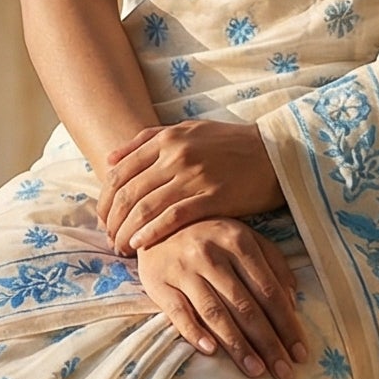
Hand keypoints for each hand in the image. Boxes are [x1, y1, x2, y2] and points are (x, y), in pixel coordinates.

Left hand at [99, 121, 283, 254]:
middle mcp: (175, 154)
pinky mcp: (213, 196)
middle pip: (128, 192)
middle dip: (112, 220)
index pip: (120, 171)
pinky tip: (141, 245)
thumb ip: (148, 140)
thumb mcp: (188, 130)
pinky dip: (152, 232)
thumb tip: (110, 158)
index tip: (103, 219)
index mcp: (167, 138)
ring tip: (121, 249)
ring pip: (146, 207)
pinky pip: (174, 217)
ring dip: (127, 231)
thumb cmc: (230, 143)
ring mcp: (194, 175)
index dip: (105, 199)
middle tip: (109, 240)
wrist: (276, 151)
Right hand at [137, 219, 307, 378]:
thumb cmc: (209, 236)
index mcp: (239, 242)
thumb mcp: (244, 238)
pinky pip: (179, 313)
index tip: (300, 352)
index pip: (269, 291)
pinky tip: (211, 353)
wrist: (154, 224)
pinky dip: (195, 333)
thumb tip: (293, 301)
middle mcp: (212, 255)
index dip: (287, 324)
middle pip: (245, 307)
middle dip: (268, 343)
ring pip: (215, 313)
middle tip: (284, 372)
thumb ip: (273, 263)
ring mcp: (184, 269)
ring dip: (237, 346)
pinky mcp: (159, 283)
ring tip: (255, 370)